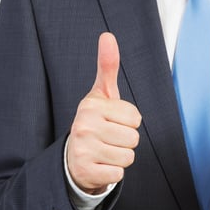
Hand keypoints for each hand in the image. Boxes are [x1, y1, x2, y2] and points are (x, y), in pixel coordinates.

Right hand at [67, 32, 141, 194]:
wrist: (74, 157)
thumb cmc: (95, 121)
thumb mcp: (101, 94)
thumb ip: (108, 66)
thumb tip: (108, 35)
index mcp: (90, 106)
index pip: (135, 117)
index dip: (129, 121)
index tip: (113, 121)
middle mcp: (83, 126)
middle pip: (133, 138)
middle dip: (126, 141)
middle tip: (109, 138)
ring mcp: (83, 150)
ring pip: (128, 157)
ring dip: (121, 157)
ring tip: (105, 151)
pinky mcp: (86, 172)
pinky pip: (119, 174)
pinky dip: (113, 172)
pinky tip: (101, 165)